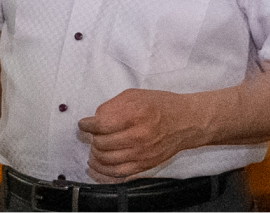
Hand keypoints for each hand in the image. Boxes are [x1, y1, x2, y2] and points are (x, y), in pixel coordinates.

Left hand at [77, 89, 203, 180]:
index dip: (87, 125)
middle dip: (92, 139)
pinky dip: (104, 171)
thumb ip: (112, 106)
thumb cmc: (160, 105)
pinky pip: (119, 173)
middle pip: (102, 143)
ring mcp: (142, 154)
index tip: (84, 124)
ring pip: (107, 160)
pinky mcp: (145, 166)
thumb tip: (95, 119)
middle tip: (92, 134)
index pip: (101, 124)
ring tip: (95, 148)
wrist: (185, 121)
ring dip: (96, 154)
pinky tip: (99, 164)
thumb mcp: (134, 95)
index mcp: (134, 114)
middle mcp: (138, 136)